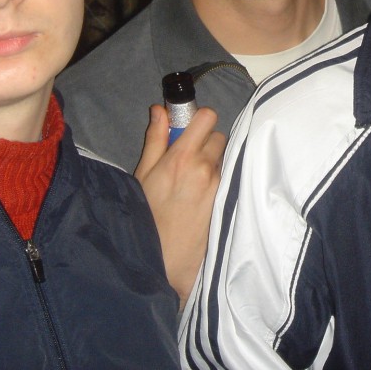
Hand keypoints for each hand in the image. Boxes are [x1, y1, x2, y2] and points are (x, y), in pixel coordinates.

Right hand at [135, 104, 224, 308]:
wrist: (164, 261)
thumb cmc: (146, 217)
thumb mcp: (143, 174)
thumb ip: (155, 139)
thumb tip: (159, 109)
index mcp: (183, 157)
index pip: (208, 117)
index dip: (198, 118)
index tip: (188, 128)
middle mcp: (206, 168)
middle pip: (218, 137)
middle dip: (204, 143)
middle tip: (187, 159)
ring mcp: (220, 186)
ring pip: (224, 158)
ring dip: (212, 162)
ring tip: (193, 182)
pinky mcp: (227, 201)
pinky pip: (227, 178)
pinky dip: (217, 180)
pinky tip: (201, 197)